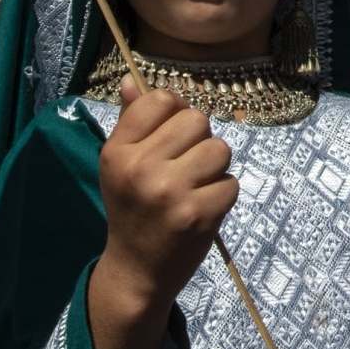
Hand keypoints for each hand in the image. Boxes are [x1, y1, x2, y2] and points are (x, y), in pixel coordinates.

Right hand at [94, 78, 236, 307]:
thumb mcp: (120, 164)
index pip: (162, 100)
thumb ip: (130, 120)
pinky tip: (202, 207)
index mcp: (117, 151)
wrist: (137, 269)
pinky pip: (232, 182)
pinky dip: (223, 194)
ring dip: (215, 167)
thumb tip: (132, 79)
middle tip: (184, 166)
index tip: (171, 135)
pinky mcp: (199, 215)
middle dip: (198, 139)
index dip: (174, 112)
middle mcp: (141, 168)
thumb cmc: (132, 208)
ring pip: (219, 149)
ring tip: (195, 186)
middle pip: (197, 120)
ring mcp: (171, 192)